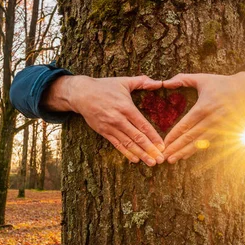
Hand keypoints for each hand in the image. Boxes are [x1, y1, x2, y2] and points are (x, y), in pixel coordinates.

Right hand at [42, 75, 164, 165]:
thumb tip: (159, 82)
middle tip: (160, 159)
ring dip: (140, 154)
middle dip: (150, 149)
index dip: (153, 136)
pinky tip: (135, 160)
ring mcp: (110, 127)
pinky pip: (117, 144)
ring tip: (151, 162)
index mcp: (126, 107)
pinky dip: (126, 153)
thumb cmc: (104, 87)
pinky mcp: (103, 132)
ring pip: (128, 143)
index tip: (162, 146)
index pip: (143, 125)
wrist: (81, 94)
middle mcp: (119, 119)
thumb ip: (142, 81)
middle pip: (137, 137)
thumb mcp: (123, 81)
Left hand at [161, 71, 244, 162]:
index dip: (174, 135)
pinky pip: (208, 143)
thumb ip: (182, 79)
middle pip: (190, 137)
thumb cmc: (222, 84)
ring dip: (185, 152)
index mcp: (204, 107)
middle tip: (164, 157)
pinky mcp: (224, 132)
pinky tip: (186, 155)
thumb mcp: (202, 78)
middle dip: (176, 148)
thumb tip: (165, 83)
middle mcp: (211, 119)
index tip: (164, 143)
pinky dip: (196, 150)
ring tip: (172, 159)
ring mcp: (219, 127)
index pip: (186, 124)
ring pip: (199, 143)